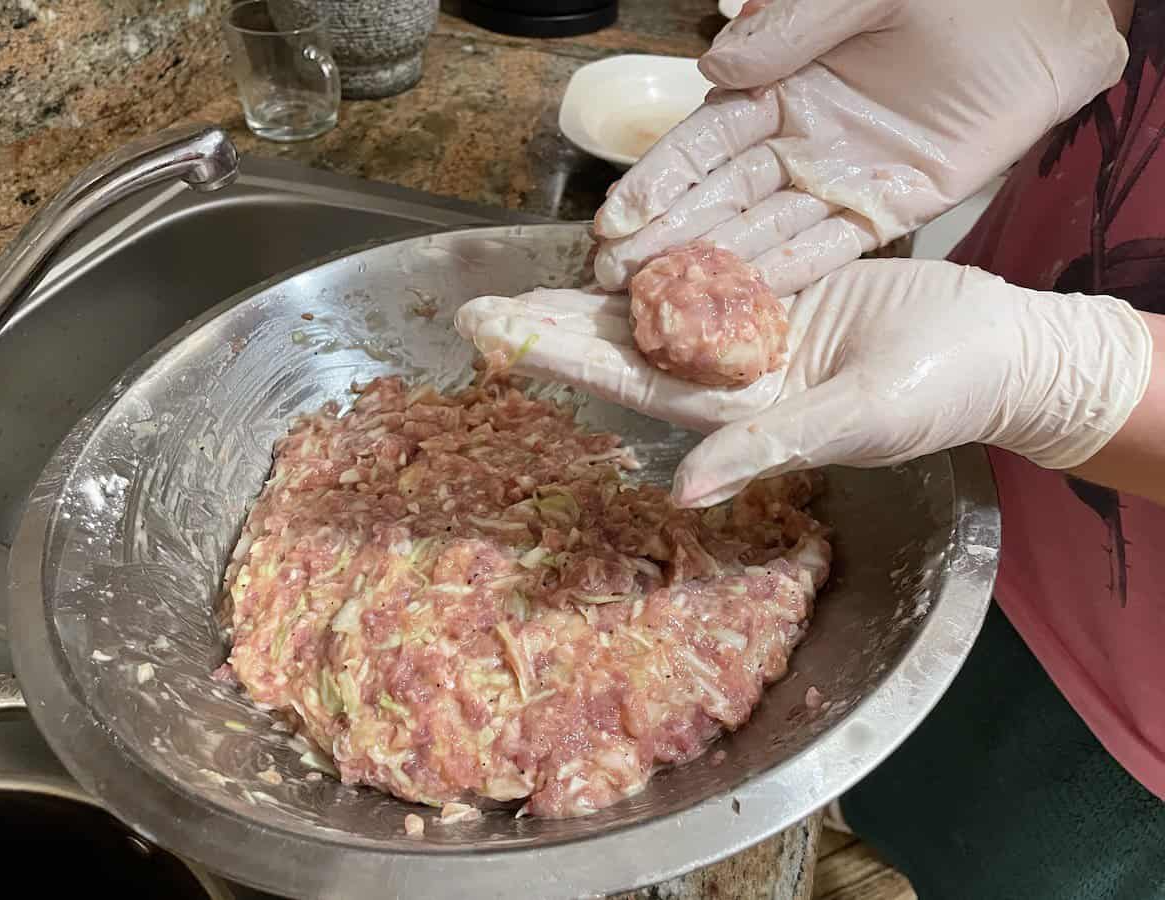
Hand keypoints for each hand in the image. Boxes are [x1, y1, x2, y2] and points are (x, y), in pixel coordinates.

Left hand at [456, 259, 1151, 506]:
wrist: (998, 349)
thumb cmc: (941, 393)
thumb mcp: (856, 419)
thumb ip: (770, 446)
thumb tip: (687, 492)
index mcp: (738, 410)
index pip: (628, 383)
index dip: (557, 357)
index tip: (490, 339)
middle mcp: (730, 374)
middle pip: (623, 348)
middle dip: (549, 328)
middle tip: (474, 308)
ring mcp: (751, 332)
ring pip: (654, 310)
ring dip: (588, 296)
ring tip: (519, 281)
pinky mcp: (780, 293)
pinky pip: (706, 274)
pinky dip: (657, 263)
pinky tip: (608, 252)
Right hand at [591, 0, 1127, 295]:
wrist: (1043, 17)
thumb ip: (791, 28)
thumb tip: (714, 73)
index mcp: (779, 82)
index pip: (702, 142)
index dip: (656, 183)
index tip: (613, 223)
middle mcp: (798, 137)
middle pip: (720, 197)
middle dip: (666, 241)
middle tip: (612, 282)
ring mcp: (840, 177)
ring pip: (764, 230)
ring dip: (715, 268)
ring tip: (662, 307)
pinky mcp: (889, 208)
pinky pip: (830, 247)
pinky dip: (789, 275)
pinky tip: (745, 304)